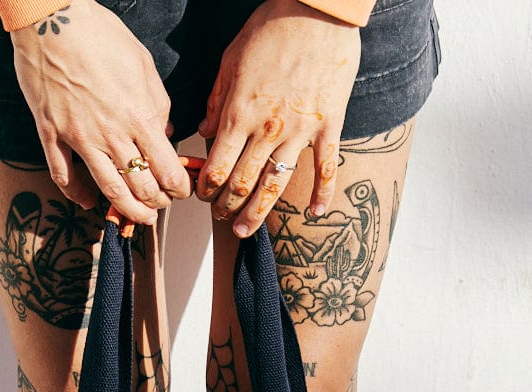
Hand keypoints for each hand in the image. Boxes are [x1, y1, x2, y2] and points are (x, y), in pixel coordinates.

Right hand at [11, 0, 191, 224]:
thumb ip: (158, 103)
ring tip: (139, 218)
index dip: (179, 188)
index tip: (182, 191)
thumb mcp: (142, 64)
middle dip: (157, 203)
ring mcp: (79, 138)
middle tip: (161, 204)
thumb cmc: (100, 35)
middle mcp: (111, 134)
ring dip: (128, 211)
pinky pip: (64, 177)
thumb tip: (165, 132)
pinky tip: (90, 202)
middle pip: (141, 187)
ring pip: (109, 190)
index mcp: (138, 116)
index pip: (167, 169)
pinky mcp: (52, 135)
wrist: (52, 20)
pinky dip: (78, 196)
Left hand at [197, 0, 360, 234]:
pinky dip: (323, 194)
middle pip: (242, 184)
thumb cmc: (271, 29)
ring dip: (257, 214)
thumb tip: (204, 129)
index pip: (216, 168)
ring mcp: (300, 132)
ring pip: (275, 186)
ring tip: (245, 231)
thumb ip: (216, 100)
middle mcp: (267, 130)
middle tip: (221, 217)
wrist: (317, 10)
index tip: (203, 197)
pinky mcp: (328, 126)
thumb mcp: (230, 60)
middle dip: (226, 207)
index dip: (206, 190)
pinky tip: (316, 213)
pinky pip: (327, 168)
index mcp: (239, 114)